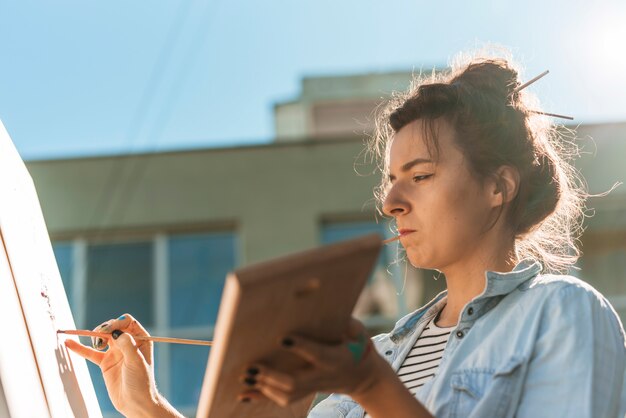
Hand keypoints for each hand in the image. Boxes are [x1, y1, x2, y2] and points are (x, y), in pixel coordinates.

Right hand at [64, 314, 165, 417]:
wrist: (135, 403)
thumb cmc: (141, 382)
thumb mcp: (136, 362)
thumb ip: (127, 345)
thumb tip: (117, 333)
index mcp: (140, 339)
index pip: (127, 322)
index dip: (116, 323)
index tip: (107, 330)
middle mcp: (128, 343)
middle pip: (113, 327)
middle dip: (104, 328)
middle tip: (99, 336)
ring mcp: (116, 352)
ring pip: (101, 338)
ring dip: (94, 336)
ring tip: (97, 345)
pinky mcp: (105, 363)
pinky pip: (91, 353)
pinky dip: (80, 348)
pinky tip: (69, 343)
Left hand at [238, 318, 389, 406]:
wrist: (361, 376)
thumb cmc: (357, 346)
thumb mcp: (359, 333)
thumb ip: (349, 325)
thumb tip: (337, 315)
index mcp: (336, 359)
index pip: (317, 354)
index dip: (301, 347)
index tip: (282, 338)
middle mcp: (322, 377)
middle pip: (295, 382)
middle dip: (272, 376)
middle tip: (252, 367)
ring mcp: (313, 387)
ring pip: (287, 394)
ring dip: (264, 388)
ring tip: (245, 377)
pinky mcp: (305, 391)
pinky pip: (282, 398)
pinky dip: (261, 397)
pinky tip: (243, 395)